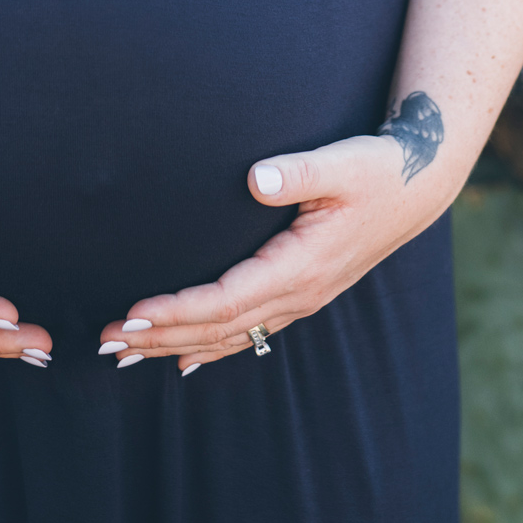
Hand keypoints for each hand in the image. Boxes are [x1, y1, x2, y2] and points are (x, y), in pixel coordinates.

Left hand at [97, 135, 451, 372]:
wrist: (416, 185)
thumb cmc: (376, 168)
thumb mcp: (343, 162)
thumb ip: (300, 171)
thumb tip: (257, 178)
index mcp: (302, 266)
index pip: (227, 299)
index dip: (178, 311)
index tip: (133, 313)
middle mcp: (299, 293)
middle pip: (219, 327)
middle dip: (160, 337)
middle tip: (106, 344)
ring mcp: (301, 298)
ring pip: (230, 335)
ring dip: (176, 345)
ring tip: (126, 354)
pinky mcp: (301, 292)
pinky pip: (249, 331)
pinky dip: (212, 347)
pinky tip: (183, 360)